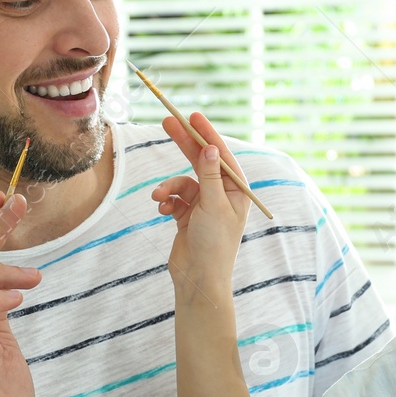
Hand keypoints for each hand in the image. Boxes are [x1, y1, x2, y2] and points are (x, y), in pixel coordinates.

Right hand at [150, 112, 249, 298]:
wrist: (198, 280)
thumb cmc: (214, 245)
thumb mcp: (213, 206)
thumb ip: (209, 176)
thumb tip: (210, 147)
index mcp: (236, 192)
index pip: (221, 155)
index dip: (207, 134)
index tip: (193, 116)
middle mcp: (221, 196)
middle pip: (201, 161)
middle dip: (184, 144)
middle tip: (166, 122)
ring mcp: (204, 206)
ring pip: (182, 182)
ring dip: (168, 187)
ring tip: (159, 197)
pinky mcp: (187, 217)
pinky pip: (174, 198)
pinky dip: (166, 201)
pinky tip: (162, 210)